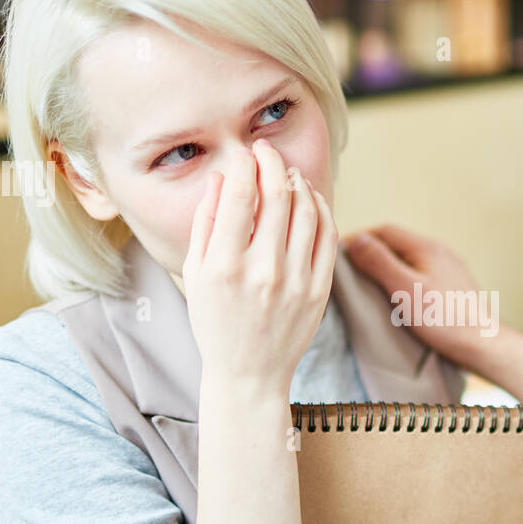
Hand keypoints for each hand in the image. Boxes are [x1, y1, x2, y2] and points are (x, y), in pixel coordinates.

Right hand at [183, 139, 336, 392]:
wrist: (249, 373)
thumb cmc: (215, 322)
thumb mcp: (195, 274)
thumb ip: (206, 223)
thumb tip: (220, 178)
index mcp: (224, 266)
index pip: (239, 196)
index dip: (243, 165)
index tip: (242, 154)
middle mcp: (262, 271)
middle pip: (277, 196)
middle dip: (271, 163)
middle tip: (266, 150)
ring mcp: (296, 281)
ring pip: (307, 211)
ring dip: (297, 183)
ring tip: (287, 173)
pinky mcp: (319, 290)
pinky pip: (327, 236)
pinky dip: (320, 209)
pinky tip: (309, 199)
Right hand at [343, 225, 496, 367]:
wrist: (482, 343)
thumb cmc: (443, 319)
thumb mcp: (403, 289)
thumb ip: (379, 262)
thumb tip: (355, 240)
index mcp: (426, 247)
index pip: (384, 231)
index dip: (359, 239)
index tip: (339, 255)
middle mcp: (439, 251)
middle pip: (397, 243)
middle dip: (371, 252)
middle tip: (349, 270)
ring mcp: (449, 268)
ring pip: (410, 258)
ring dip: (388, 265)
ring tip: (369, 283)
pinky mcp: (453, 285)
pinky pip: (421, 273)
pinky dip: (404, 278)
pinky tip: (399, 295)